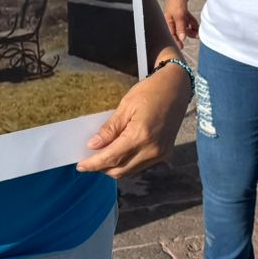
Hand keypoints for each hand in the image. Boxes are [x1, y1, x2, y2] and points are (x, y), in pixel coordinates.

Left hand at [78, 60, 189, 177]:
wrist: (177, 87)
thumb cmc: (151, 91)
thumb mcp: (126, 106)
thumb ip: (110, 129)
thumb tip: (93, 145)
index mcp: (141, 135)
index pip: (111, 158)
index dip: (93, 164)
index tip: (80, 166)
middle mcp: (152, 150)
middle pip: (120, 170)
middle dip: (102, 168)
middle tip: (88, 161)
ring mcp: (160, 154)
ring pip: (130, 171)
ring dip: (114, 167)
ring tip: (101, 157)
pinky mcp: (165, 154)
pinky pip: (140, 166)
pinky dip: (127, 163)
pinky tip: (118, 154)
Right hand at [164, 0, 197, 47]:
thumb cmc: (177, 1)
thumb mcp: (180, 16)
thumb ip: (181, 27)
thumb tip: (181, 38)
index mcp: (168, 20)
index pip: (172, 33)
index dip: (176, 41)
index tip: (181, 47)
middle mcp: (172, 18)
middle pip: (179, 30)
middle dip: (187, 34)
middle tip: (196, 36)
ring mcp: (177, 15)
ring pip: (184, 25)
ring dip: (191, 28)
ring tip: (198, 31)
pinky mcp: (182, 11)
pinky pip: (187, 20)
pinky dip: (191, 22)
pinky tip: (196, 25)